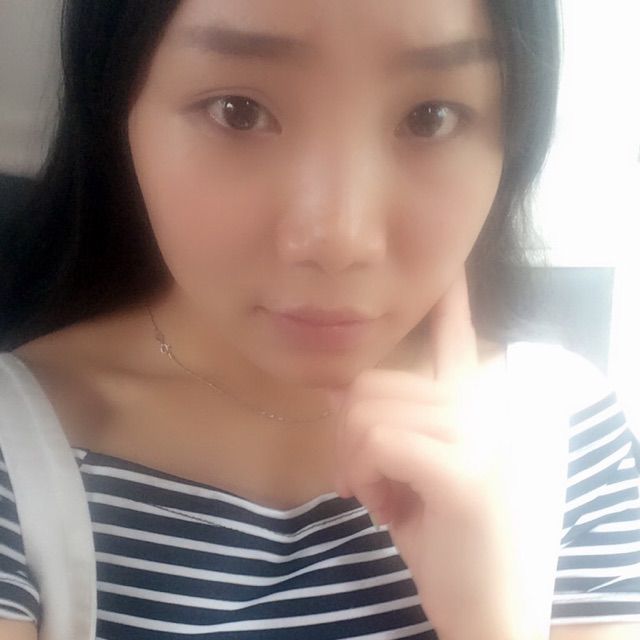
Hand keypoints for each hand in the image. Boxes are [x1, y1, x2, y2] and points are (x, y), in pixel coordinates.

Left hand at [331, 267, 532, 638]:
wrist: (485, 608)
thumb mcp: (409, 474)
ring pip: (368, 415)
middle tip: (366, 481)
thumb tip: (340, 394)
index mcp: (470, 408)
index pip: (457, 342)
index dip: (452, 304)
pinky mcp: (466, 473)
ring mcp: (479, 437)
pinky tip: (386, 509)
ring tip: (382, 496)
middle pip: (372, 385)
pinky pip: (379, 444)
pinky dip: (366, 478)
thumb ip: (386, 428)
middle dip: (348, 437)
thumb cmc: (442, 538)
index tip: (450, 271)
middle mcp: (480, 410)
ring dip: (355, 463)